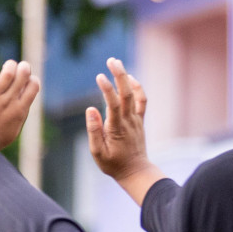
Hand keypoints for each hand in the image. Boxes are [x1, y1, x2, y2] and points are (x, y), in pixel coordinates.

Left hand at [0, 60, 39, 176]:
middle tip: (16, 68)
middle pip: (23, 74)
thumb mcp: (14, 128)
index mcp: (20, 110)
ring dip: (9, 65)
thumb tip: (24, 97)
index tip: (25, 80)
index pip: (34, 85)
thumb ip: (20, 112)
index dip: (32, 78)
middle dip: (23, 67)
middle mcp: (8, 102)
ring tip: (5, 67)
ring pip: (7, 73)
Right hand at [85, 58, 153, 183]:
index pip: (113, 104)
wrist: (135, 171)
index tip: (99, 76)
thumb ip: (94, 131)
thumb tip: (90, 109)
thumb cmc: (113, 164)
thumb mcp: (98, 153)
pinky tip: (130, 78)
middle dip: (120, 75)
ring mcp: (136, 119)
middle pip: (127, 94)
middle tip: (111, 60)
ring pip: (134, 94)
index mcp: (117, 128)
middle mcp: (129, 121)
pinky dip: (138, 87)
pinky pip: (141, 101)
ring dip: (126, 77)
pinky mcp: (139, 120)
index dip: (107, 89)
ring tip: (116, 63)